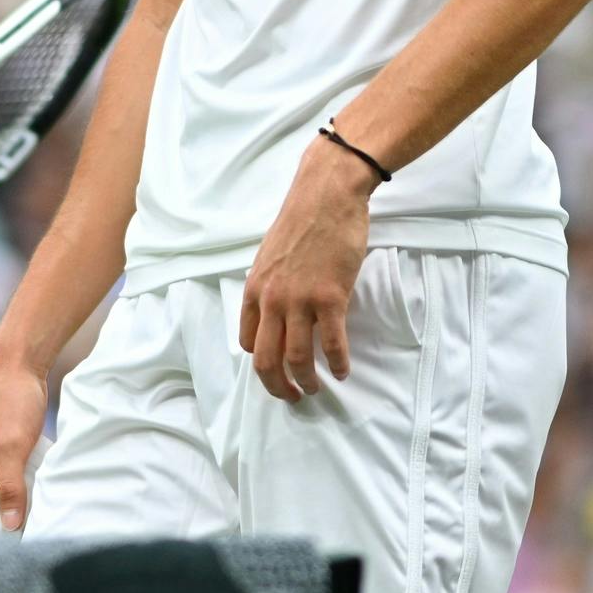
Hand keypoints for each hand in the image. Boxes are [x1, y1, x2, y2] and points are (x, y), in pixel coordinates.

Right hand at [0, 357, 48, 530]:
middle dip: (10, 533)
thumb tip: (10, 526)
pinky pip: (15, 486)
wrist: (17, 365)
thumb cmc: (10, 402)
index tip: (16, 558)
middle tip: (40, 542)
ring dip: (22, 512)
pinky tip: (49, 498)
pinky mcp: (6, 459)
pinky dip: (29, 493)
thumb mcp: (12, 445)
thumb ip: (10, 486)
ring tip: (49, 524)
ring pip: (4, 503)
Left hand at [238, 135, 378, 400]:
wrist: (326, 195)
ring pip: (297, 358)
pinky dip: (337, 364)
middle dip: (278, 387)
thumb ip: (271, 285)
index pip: (248, 341)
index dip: (262, 363)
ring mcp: (300, 300)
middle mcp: (271, 300)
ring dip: (308, 382)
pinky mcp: (329, 297)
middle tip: (293, 397)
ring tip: (318, 389)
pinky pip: (331, 345)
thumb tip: (277, 311)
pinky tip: (343, 372)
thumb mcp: (271, 255)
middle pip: (266, 361)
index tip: (277, 371)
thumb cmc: (302, 220)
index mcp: (255, 289)